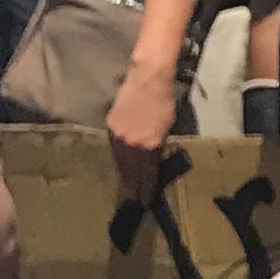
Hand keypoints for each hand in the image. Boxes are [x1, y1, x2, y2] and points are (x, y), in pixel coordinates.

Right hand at [107, 65, 176, 193]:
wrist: (148, 78)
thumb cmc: (165, 99)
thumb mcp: (169, 125)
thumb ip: (159, 145)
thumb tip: (154, 158)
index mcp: (149, 145)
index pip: (146, 173)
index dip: (146, 188)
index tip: (145, 200)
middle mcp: (131, 144)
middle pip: (130, 170)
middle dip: (133, 185)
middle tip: (134, 199)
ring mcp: (118, 135)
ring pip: (120, 160)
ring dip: (124, 173)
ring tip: (127, 186)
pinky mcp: (110, 126)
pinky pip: (114, 147)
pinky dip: (118, 157)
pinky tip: (120, 163)